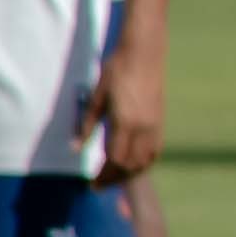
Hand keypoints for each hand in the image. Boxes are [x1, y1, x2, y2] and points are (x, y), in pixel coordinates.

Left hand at [90, 48, 165, 185]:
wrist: (144, 52)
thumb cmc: (116, 70)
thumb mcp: (96, 96)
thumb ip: (86, 124)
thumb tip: (75, 148)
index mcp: (124, 122)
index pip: (115, 160)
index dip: (104, 176)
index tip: (92, 184)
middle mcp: (143, 127)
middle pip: (130, 165)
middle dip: (114, 179)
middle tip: (99, 185)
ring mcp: (155, 124)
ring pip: (145, 161)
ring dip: (130, 174)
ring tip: (114, 178)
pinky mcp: (160, 120)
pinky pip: (155, 150)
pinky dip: (144, 163)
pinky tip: (133, 164)